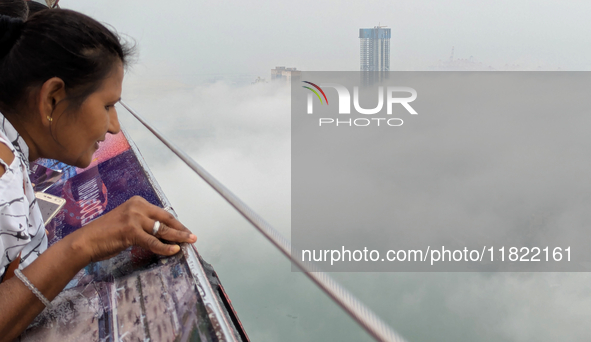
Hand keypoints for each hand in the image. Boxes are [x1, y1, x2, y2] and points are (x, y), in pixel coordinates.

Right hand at [70, 196, 196, 262]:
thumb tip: (162, 233)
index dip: (175, 223)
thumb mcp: (127, 223)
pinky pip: (152, 241)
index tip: (185, 230)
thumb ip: (143, 224)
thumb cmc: (106, 235)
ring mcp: (134, 217)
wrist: (86, 241)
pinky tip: (174, 250)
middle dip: (181, 229)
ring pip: (161, 230)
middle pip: (165, 219)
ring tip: (189, 242)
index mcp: (137, 202)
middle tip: (193, 237)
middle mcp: (137, 206)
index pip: (162, 213)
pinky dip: (164, 247)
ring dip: (178, 237)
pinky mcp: (131, 231)